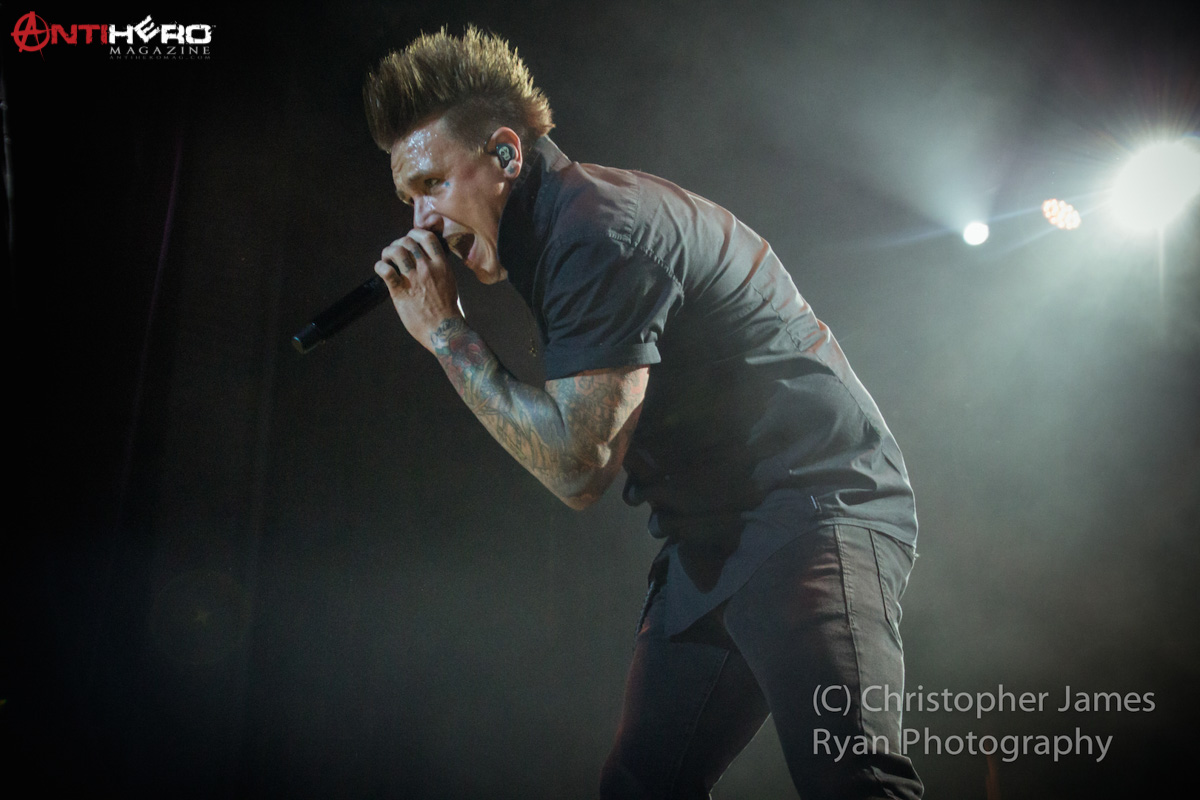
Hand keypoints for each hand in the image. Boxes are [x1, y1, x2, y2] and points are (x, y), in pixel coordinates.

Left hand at [374, 229, 461, 352]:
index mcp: (442, 265)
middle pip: (408, 241)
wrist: (446, 331)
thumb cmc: (449, 312)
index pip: (427, 236)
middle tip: (394, 253)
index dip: (414, 234)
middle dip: (397, 243)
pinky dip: (379, 266)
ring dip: (387, 252)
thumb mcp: (450, 283)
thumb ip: (439, 270)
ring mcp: (415, 279)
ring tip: (386, 259)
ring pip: (396, 251)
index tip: (409, 241)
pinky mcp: (401, 292)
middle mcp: (428, 268)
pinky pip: (386, 271)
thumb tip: (430, 262)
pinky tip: (380, 270)